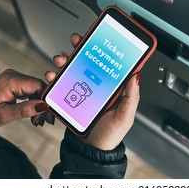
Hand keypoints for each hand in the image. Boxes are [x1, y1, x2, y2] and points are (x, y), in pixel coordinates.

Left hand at [0, 69, 48, 127]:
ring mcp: (15, 76)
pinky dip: (34, 100)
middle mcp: (13, 75)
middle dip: (43, 104)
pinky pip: (31, 88)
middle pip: (38, 87)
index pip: (37, 85)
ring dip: (39, 104)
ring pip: (36, 88)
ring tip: (37, 120)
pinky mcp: (16, 80)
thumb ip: (24, 110)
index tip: (50, 113)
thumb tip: (43, 106)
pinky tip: (34, 112)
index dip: (46, 98)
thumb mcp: (4, 115)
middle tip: (45, 121)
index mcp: (10, 81)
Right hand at [44, 33, 140, 150]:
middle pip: (88, 62)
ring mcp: (82, 92)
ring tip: (60, 60)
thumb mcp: (125, 116)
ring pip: (73, 70)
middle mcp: (96, 86)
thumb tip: (137, 75)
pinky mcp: (69, 99)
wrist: (91, 151)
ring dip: (65, 61)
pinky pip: (61, 86)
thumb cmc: (110, 134)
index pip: (108, 63)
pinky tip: (52, 76)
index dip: (102, 48)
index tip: (97, 36)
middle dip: (80, 49)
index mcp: (112, 88)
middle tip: (75, 41)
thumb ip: (131, 96)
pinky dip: (54, 79)